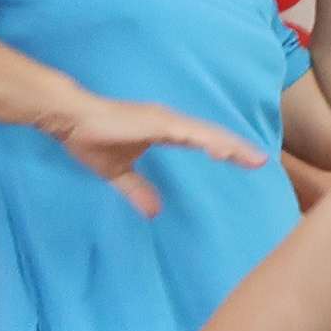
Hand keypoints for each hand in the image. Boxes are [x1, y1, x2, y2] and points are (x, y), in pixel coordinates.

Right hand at [41, 93, 268, 218]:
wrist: (69, 119)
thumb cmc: (91, 139)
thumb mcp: (119, 173)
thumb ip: (138, 189)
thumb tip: (154, 211)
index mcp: (164, 130)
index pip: (202, 141)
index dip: (225, 150)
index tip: (248, 162)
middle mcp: (169, 122)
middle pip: (210, 136)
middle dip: (236, 149)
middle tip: (261, 162)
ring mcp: (164, 120)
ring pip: (205, 133)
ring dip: (229, 146)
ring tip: (252, 159)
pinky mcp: (156, 122)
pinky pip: (188, 133)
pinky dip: (207, 141)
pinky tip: (222, 151)